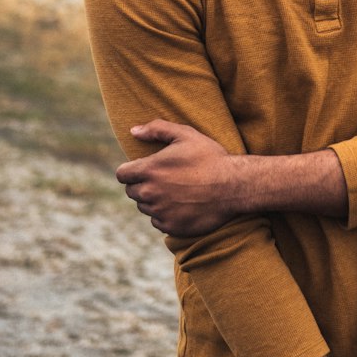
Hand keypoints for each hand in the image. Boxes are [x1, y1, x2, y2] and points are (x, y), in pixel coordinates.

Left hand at [117, 120, 240, 235]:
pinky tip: (183, 205)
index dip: (131, 171)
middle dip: (143, 185)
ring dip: (154, 200)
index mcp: (149, 170)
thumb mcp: (186, 135)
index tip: (143, 169)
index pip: (122, 175)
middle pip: (132, 192)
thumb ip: (156, 129)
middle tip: (164, 179)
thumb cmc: (210, 157)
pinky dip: (166, 215)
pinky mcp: (171, 227)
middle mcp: (149, 193)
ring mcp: (160, 212)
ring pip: (145, 207)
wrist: (234, 186)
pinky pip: (158, 222)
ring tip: (176, 191)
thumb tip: (134, 131)